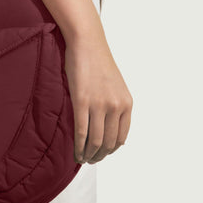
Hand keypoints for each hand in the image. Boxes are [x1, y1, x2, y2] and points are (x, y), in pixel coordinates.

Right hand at [63, 33, 132, 163]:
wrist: (87, 43)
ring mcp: (99, 104)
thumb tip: (109, 127)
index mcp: (126, 103)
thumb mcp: (116, 86)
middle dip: (100, 156)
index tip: (102, 153)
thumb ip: (116, 106)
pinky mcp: (82, 101)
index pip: (121, 138)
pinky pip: (81, 132)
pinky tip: (76, 152)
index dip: (111, 150)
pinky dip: (79, 146)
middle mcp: (116, 106)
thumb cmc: (98, 62)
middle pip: (109, 142)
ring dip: (89, 155)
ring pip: (95, 141)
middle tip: (91, 160)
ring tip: (82, 159)